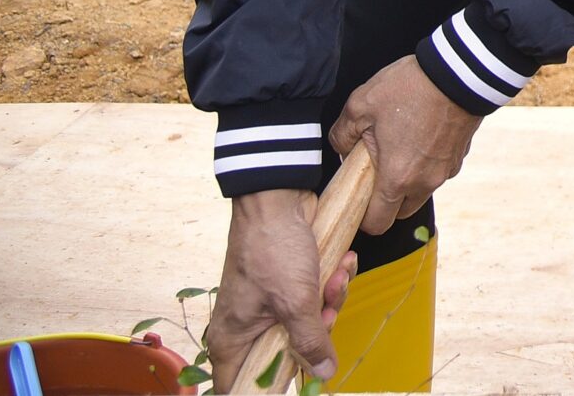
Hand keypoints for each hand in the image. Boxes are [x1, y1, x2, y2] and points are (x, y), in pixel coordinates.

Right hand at [207, 191, 357, 389]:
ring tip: (334, 276)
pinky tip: (340, 264)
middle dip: (317, 333)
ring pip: (310, 325)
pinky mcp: (292, 286)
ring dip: (330, 300)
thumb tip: (323, 375)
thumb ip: (309, 341)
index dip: (264, 391)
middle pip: (288, 357)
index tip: (292, 385)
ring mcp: (271, 305)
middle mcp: (248, 327)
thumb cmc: (273, 248)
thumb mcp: (295, 301)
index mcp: (233, 339)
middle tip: (326, 311)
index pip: (238, 386)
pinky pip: (317, 299)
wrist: (280, 197)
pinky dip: (332, 282)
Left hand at [328, 56, 480, 235]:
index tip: (357, 200)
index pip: (377, 223)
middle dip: (387, 200)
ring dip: (409, 180)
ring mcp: (446, 170)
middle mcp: (425, 181)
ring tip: (400, 147)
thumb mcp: (360, 105)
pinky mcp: (460, 155)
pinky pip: (438, 171)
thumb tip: (342, 148)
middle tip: (376, 171)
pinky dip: (428, 163)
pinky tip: (421, 136)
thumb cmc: (410, 88)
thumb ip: (341, 134)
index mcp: (397, 177)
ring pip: (422, 190)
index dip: (363, 218)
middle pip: (402, 211)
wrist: (460, 72)